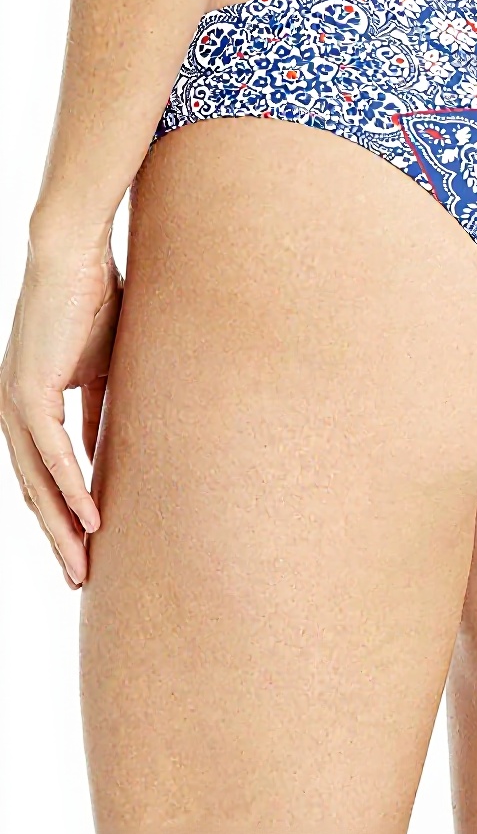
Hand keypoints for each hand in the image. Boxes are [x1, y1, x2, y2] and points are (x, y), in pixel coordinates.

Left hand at [0, 233, 122, 588]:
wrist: (75, 255)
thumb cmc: (94, 302)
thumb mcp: (103, 371)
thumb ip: (98, 414)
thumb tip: (106, 450)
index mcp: (29, 407)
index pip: (45, 475)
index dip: (65, 514)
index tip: (89, 548)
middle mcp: (13, 411)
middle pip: (35, 491)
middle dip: (58, 538)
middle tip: (80, 579)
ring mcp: (16, 403)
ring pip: (37, 482)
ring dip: (61, 528)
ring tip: (83, 565)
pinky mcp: (30, 392)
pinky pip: (52, 454)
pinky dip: (71, 488)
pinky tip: (90, 518)